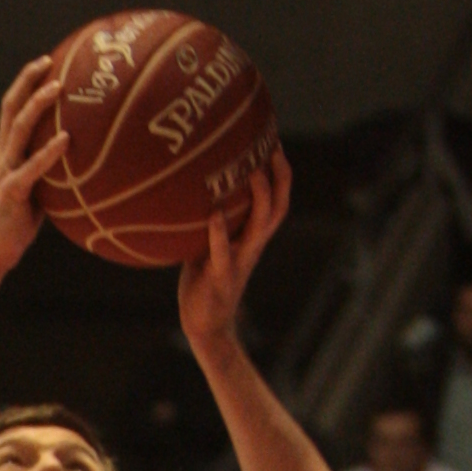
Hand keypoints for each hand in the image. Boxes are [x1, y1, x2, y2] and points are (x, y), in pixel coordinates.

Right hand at [0, 59, 65, 281]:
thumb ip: (50, 173)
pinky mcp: (11, 193)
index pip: (12, 109)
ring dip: (38, 105)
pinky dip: (49, 152)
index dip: (26, 83)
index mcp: (6, 155)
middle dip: (28, 81)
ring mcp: (5, 172)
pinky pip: (31, 167)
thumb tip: (81, 163)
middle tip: (49, 60)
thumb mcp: (36, 193)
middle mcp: (3, 157)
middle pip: (11, 108)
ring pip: (19, 129)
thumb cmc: (15, 227)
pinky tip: (66, 139)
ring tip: (59, 87)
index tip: (47, 62)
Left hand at [178, 154, 291, 361]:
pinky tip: (215, 216)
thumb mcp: (207, 245)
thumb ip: (207, 221)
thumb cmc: (203, 282)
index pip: (276, 202)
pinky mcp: (221, 277)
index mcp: (252, 238)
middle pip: (277, 208)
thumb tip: (190, 189)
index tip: (275, 143)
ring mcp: (239, 260)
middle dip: (280, 178)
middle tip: (274, 149)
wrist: (204, 326)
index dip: (281, 175)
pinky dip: (220, 234)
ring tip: (253, 172)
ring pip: (261, 227)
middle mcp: (252, 246)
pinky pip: (224, 253)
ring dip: (260, 198)